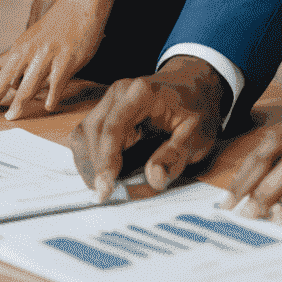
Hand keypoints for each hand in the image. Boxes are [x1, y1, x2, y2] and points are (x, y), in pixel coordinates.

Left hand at [0, 0, 111, 119]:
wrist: (80, 2)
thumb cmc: (59, 24)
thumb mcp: (36, 40)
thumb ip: (27, 60)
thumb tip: (17, 84)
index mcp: (21, 48)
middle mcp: (30, 52)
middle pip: (7, 80)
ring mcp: (47, 56)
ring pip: (28, 84)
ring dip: (19, 103)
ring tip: (11, 117)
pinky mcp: (66, 59)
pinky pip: (56, 84)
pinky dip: (51, 97)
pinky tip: (48, 106)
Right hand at [69, 55, 225, 200]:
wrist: (194, 87)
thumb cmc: (196, 110)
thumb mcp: (197, 135)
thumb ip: (175, 156)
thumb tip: (153, 177)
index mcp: (141, 93)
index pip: (113, 127)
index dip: (105, 160)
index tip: (105, 188)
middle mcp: (119, 92)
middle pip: (93, 131)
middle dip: (96, 165)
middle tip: (106, 194)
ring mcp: (110, 100)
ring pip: (84, 133)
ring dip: (90, 162)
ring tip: (105, 186)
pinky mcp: (106, 111)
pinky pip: (87, 134)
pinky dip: (90, 157)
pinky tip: (104, 173)